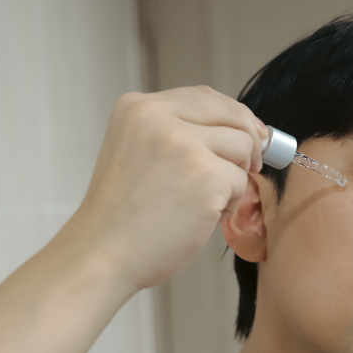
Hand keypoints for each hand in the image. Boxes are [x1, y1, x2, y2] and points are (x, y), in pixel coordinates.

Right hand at [70, 85, 267, 289]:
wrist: (101, 256)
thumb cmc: (124, 217)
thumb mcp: (138, 153)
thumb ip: (179, 134)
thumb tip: (248, 130)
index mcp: (137, 107)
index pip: (205, 96)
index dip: (235, 116)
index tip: (251, 134)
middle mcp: (158, 117)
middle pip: (232, 114)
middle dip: (251, 141)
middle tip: (250, 167)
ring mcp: (182, 145)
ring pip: (243, 146)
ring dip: (234, 178)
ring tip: (204, 202)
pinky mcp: (206, 175)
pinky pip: (242, 182)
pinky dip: (229, 204)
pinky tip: (200, 218)